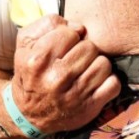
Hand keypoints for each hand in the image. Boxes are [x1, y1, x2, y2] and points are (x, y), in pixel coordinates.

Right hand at [10, 14, 120, 133]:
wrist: (30, 113)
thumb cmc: (31, 72)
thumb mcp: (26, 44)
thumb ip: (48, 24)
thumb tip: (78, 27)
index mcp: (38, 61)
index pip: (70, 33)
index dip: (69, 37)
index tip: (64, 46)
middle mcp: (55, 78)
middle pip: (90, 47)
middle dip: (84, 50)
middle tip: (74, 60)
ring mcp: (75, 95)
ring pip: (104, 64)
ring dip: (96, 65)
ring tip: (84, 71)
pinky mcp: (90, 107)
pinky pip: (113, 84)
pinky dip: (108, 81)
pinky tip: (95, 83)